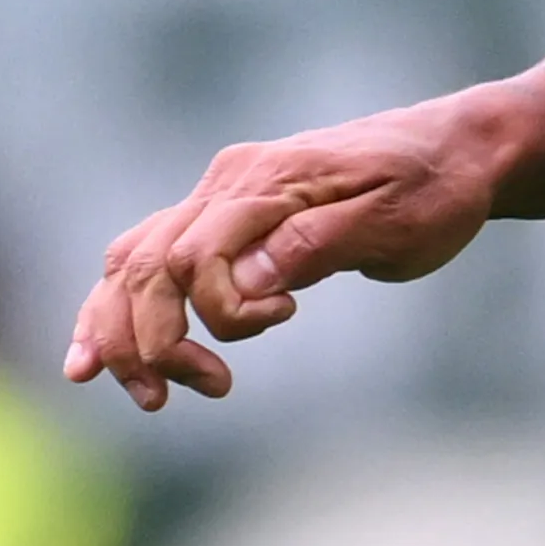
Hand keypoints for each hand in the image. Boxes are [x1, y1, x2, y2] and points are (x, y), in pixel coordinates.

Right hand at [69, 95, 523, 407]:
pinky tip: (93, 354)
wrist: (450, 149)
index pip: (198, 255)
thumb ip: (319, 246)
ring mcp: (219, 194)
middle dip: (150, 341)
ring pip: (133, 262)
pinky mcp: (223, 213)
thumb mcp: (399, 222)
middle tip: (188, 395)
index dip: (222, 310)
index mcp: (268, 181)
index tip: (285, 318)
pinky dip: (117, 304)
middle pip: (147, 265)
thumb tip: (247, 283)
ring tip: (147, 397)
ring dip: (121, 332)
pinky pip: (148, 256)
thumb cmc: (435, 189)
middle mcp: (228, 181)